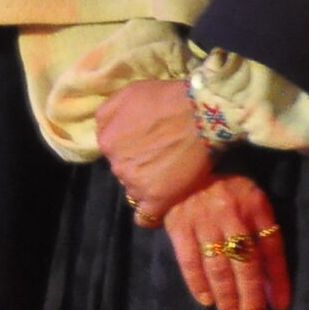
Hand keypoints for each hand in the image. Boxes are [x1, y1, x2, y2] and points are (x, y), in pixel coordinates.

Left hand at [96, 78, 215, 221]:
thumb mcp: (127, 92)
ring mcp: (136, 185)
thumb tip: (107, 129)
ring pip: (136, 190)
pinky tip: (162, 204)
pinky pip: (146, 217)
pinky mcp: (158, 200)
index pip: (113, 148)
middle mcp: (116, 164)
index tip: (149, 140)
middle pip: (124, 169)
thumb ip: (107, 113)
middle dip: (140, 163)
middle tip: (164, 153)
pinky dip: (151, 215)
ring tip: (172, 172)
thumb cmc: (168, 98)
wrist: (202, 114)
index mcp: (106, 139)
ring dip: (149, 183)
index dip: (131, 144)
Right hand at [162, 175, 289, 309]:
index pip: (272, 248)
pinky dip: (198, 283)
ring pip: (218, 266)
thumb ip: (262, 235)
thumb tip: (271, 280)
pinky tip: (207, 300)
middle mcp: (231, 214)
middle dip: (251, 295)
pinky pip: (189, 261)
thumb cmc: (227, 189)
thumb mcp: (252, 201)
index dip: (278, 278)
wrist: (184, 167)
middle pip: (245, 262)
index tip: (281, 305)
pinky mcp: (178, 227)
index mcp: (255, 205)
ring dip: (226, 296)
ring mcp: (203, 221)